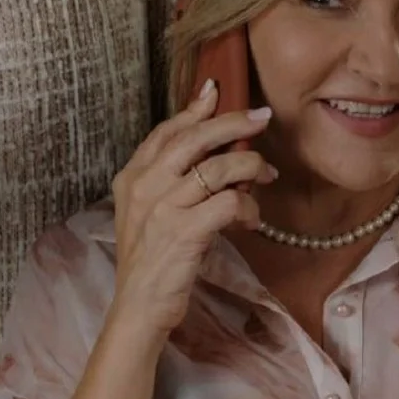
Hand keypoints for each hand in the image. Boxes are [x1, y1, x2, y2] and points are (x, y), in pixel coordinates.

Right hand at [109, 80, 276, 334]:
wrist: (138, 307)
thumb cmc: (151, 261)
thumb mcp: (150, 213)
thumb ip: (171, 181)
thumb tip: (214, 154)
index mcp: (132, 177)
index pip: (167, 131)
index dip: (195, 109)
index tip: (216, 91)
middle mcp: (145, 186)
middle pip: (195, 138)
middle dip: (232, 122)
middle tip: (261, 118)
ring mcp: (164, 208)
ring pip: (219, 168)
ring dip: (251, 167)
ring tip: (267, 175)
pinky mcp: (185, 231)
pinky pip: (230, 203)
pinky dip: (248, 207)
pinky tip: (251, 218)